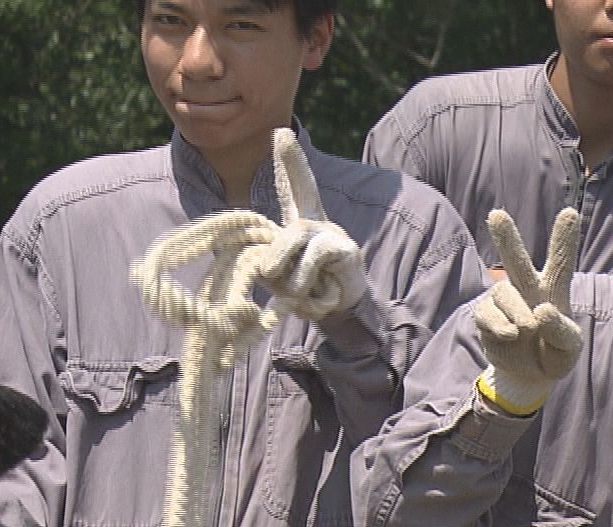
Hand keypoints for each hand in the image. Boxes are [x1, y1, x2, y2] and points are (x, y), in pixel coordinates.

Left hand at [258, 128, 368, 318]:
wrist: (343, 309)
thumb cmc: (305, 287)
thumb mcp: (278, 272)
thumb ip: (267, 261)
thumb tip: (265, 263)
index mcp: (301, 221)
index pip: (296, 187)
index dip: (290, 162)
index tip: (281, 132)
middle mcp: (318, 222)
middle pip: (288, 228)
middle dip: (275, 257)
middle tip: (269, 276)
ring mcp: (335, 234)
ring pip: (296, 242)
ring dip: (290, 278)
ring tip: (298, 293)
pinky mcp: (347, 251)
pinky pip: (314, 262)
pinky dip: (309, 288)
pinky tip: (320, 295)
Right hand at [475, 208, 582, 412]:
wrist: (531, 375)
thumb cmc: (556, 353)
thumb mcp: (569, 347)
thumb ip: (561, 331)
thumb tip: (541, 310)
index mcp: (555, 289)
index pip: (561, 262)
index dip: (564, 239)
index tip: (570, 213)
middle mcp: (528, 288)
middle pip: (517, 261)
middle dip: (507, 238)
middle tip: (496, 215)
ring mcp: (505, 300)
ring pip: (503, 293)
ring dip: (516, 312)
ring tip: (525, 329)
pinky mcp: (486, 316)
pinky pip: (487, 314)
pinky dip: (499, 325)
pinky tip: (510, 335)